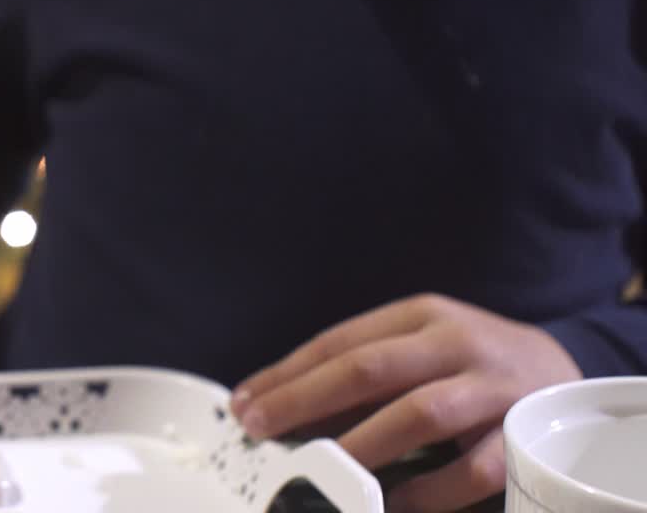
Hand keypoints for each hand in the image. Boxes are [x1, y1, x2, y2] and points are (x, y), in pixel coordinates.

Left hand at [230, 294, 581, 511]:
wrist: (564, 365)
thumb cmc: (469, 361)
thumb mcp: (417, 346)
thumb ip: (361, 374)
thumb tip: (283, 409)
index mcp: (420, 315)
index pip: (339, 342)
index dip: (287, 374)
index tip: (246, 403)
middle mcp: (455, 343)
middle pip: (370, 370)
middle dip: (305, 401)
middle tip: (262, 430)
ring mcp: (493, 388)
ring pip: (419, 415)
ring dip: (361, 446)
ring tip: (320, 471)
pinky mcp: (523, 434)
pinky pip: (472, 469)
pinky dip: (429, 490)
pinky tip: (394, 502)